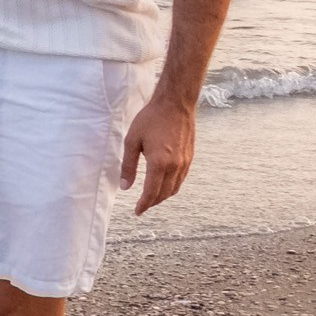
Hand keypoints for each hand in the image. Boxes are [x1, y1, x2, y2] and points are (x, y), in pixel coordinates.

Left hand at [120, 96, 195, 215]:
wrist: (175, 104)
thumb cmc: (151, 119)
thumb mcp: (132, 141)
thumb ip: (128, 165)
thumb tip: (125, 186)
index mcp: (160, 163)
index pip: (152, 192)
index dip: (144, 204)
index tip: (137, 211)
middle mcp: (175, 166)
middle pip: (164, 194)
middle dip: (153, 203)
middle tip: (142, 206)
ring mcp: (185, 162)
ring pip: (174, 188)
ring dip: (163, 196)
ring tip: (151, 198)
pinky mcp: (190, 157)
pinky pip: (181, 179)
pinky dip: (172, 187)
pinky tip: (163, 184)